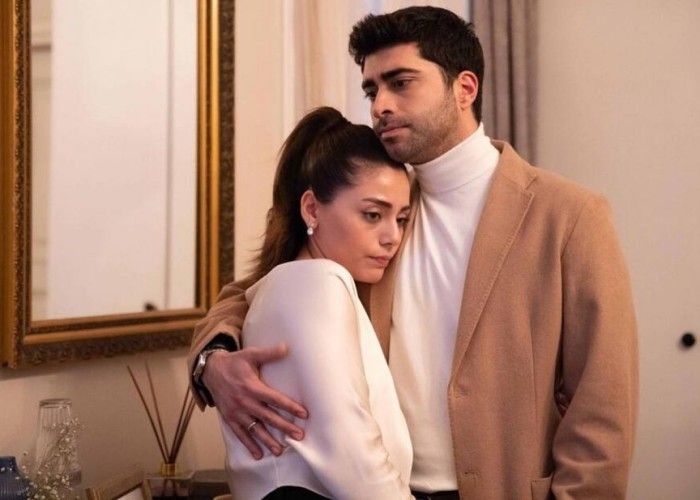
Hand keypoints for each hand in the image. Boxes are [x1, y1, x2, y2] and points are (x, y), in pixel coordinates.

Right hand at [202, 343, 307, 458]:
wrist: (210, 371)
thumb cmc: (234, 362)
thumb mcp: (250, 354)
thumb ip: (268, 353)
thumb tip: (287, 347)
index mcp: (252, 387)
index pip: (275, 399)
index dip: (290, 406)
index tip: (304, 413)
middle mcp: (245, 402)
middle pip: (268, 417)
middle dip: (284, 427)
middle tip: (299, 436)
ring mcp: (236, 412)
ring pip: (255, 429)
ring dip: (268, 440)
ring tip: (280, 450)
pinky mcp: (229, 418)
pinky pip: (240, 434)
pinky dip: (249, 445)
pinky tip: (258, 454)